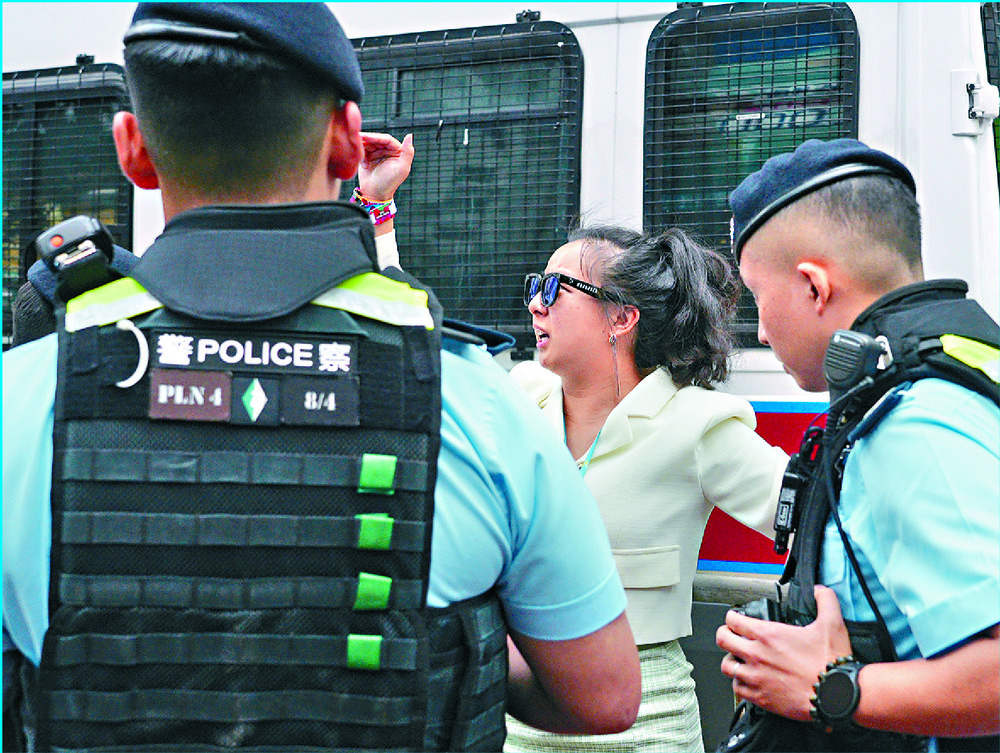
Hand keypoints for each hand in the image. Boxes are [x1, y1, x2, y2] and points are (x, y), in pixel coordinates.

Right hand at [357, 132, 413, 201]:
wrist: (374, 194)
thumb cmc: (389, 183)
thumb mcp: (401, 169)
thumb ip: (408, 152)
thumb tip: (410, 135)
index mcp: (398, 151)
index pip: (387, 139)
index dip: (376, 137)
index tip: (365, 137)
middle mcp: (388, 150)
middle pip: (376, 139)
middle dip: (367, 138)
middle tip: (357, 137)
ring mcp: (377, 153)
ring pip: (368, 143)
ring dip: (362, 143)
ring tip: (355, 145)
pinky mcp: (367, 157)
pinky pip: (362, 149)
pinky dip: (359, 150)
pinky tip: (358, 154)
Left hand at [716, 585, 852, 720]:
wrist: (836, 695)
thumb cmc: (831, 663)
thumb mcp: (832, 623)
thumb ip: (825, 600)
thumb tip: (819, 590)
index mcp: (768, 635)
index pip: (733, 620)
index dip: (732, 617)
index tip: (734, 619)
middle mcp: (757, 654)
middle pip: (723, 640)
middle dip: (724, 634)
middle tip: (730, 635)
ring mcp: (756, 677)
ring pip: (726, 665)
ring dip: (731, 660)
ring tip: (738, 659)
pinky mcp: (760, 697)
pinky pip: (737, 689)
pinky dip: (739, 684)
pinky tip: (748, 681)